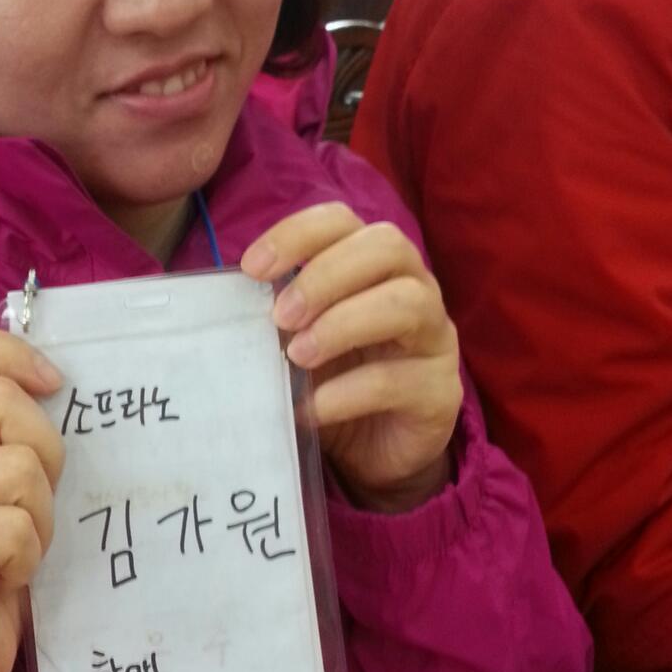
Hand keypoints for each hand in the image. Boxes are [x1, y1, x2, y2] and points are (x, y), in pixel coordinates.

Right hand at [0, 330, 64, 671]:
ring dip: (37, 522)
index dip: (7, 353)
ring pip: (19, 470)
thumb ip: (0, 437)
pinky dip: (24, 561)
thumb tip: (54, 382)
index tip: (53, 386)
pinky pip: (14, 529)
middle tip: (23, 517)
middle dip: (44, 460)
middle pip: (4, 405)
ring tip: (6, 557)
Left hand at [241, 204, 460, 511]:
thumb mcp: (301, 340)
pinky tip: (311, 408)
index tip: (253, 268)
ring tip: (297, 356)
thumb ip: (280, 317)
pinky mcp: (440, 392)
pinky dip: (346, 393)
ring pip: (407, 303)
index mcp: (374, 265)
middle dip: (325, 275)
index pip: (343, 221)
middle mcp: (415, 288)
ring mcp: (436, 338)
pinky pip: (399, 379)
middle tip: (281, 316)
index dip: (297, 234)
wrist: (377, 450)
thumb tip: (232, 310)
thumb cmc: (336, 379)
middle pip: (386, 246)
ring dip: (342, 324)